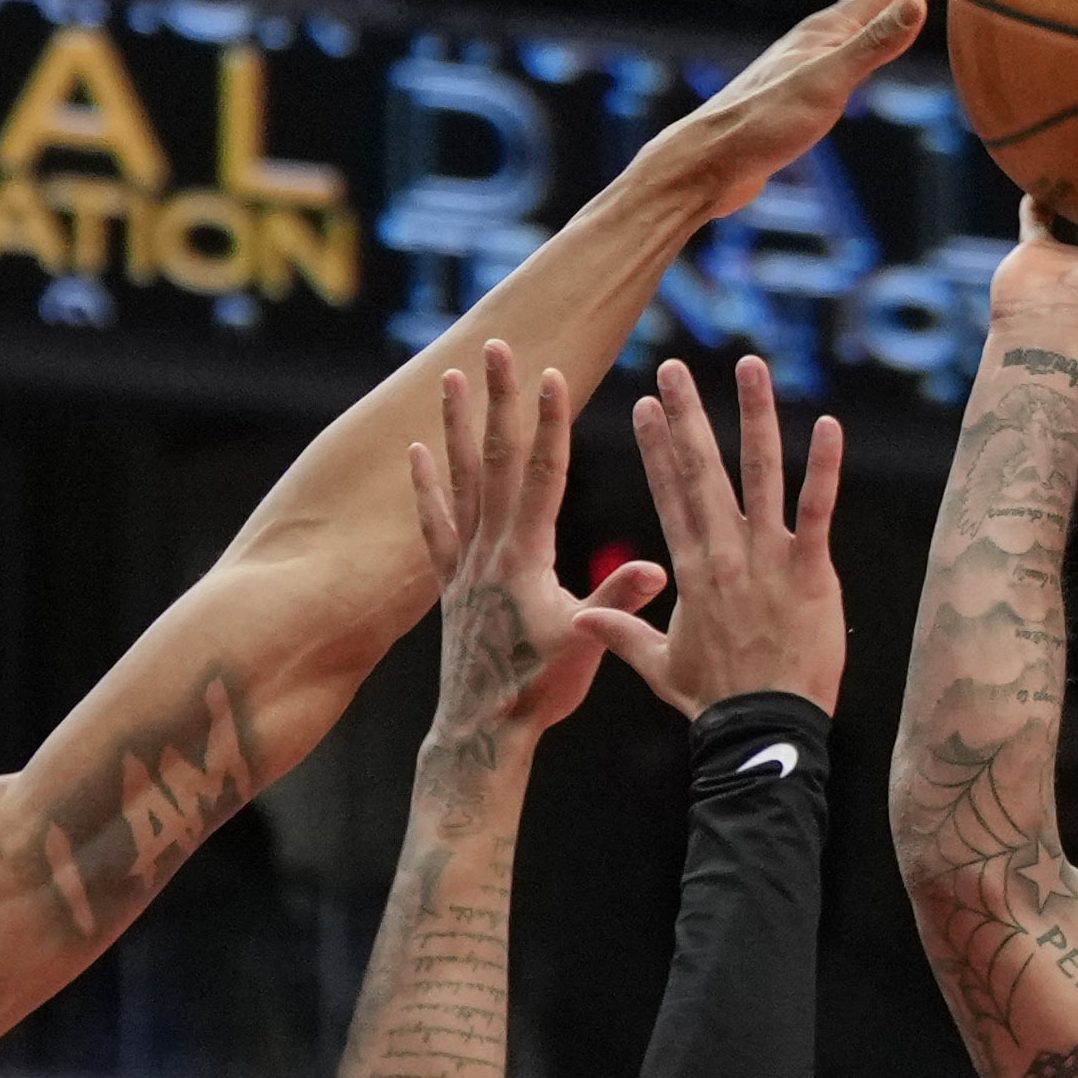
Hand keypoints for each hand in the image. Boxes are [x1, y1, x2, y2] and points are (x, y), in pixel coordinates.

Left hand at [409, 341, 660, 741]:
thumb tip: (660, 567)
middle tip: (493, 347)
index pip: (541, 476)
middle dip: (497, 401)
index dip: (548, 424)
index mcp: (526, 558)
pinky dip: (426, 485)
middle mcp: (488, 549)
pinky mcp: (449, 581)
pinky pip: (434, 522)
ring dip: (456, 426)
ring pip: (459, 479)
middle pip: (494, 460)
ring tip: (450, 375)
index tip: (550, 374)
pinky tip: (417, 450)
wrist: (482, 730)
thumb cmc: (538, 691)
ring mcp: (464, 562)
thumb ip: (617, 602)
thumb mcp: (585, 645)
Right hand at [576, 356, 846, 715]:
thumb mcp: (659, 666)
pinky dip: (824, 467)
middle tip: (674, 367)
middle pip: (703, 470)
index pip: (669, 494)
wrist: (763, 730)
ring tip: (750, 365)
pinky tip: (828, 424)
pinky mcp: (812, 569)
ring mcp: (770, 556)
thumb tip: (583, 619)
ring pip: (762, 473)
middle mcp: (725, 551)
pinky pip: (818, 508)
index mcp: (689, 569)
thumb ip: (623, 633)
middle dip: (688, 415)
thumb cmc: (714, 702)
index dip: (656, 447)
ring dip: (755, 416)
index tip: (647, 406)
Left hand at [660, 0, 969, 217]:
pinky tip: (875, 44)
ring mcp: (813, 60)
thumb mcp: (825, 86)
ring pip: (869, 18)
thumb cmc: (763, 127)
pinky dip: (880, 35)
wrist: (710, 165)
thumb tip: (916, 0)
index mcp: (831, 29)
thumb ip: (871, 45)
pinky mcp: (806, 90)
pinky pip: (858, 50)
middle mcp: (823, 36)